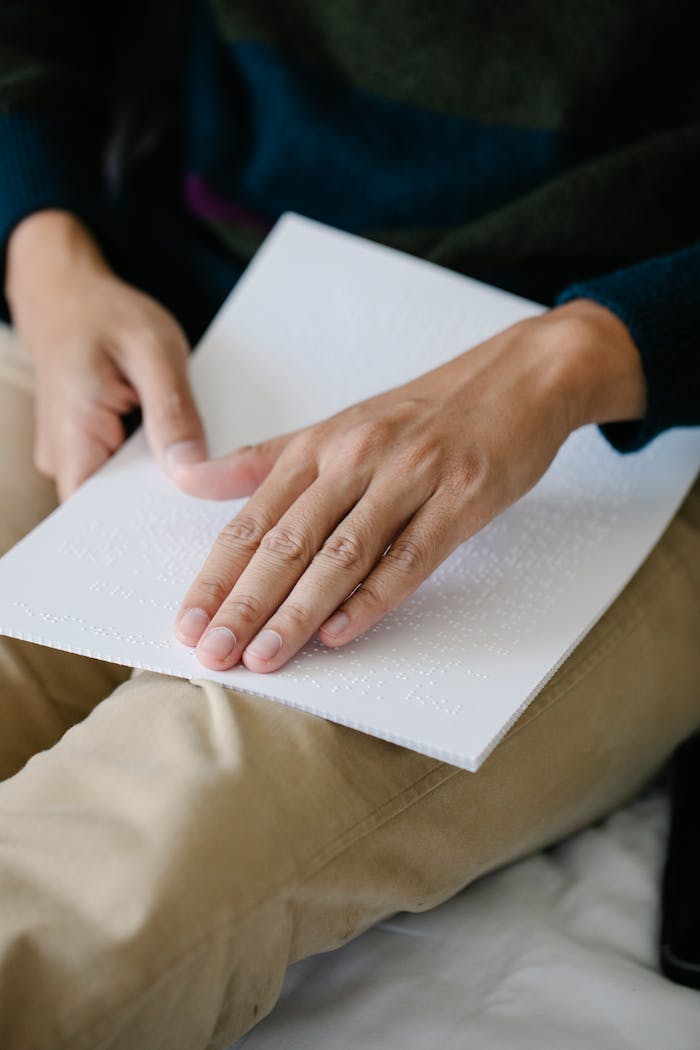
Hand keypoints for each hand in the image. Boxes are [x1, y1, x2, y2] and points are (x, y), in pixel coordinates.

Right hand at [6, 210, 205, 500]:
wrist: (65, 294)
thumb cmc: (105, 314)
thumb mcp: (153, 350)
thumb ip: (172, 411)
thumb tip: (192, 469)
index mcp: (74, 435)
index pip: (105, 518)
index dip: (153, 524)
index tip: (197, 515)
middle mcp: (64, 459)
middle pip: (119, 512)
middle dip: (166, 501)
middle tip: (210, 484)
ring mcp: (72, 459)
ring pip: (124, 494)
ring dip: (160, 483)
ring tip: (193, 460)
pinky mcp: (86, 453)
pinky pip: (122, 476)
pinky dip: (151, 467)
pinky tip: (176, 451)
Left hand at [173, 299, 645, 672]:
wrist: (523, 376)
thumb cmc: (427, 410)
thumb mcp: (341, 425)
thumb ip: (266, 459)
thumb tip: (192, 479)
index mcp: (320, 445)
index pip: (252, 520)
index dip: (216, 576)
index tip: (187, 623)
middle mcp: (356, 457)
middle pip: (287, 540)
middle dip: (244, 603)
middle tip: (212, 653)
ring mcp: (411, 476)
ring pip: (342, 554)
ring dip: (297, 610)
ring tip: (263, 656)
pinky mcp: (462, 498)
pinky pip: (411, 556)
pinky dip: (374, 598)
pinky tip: (340, 632)